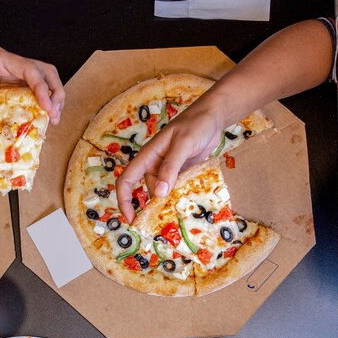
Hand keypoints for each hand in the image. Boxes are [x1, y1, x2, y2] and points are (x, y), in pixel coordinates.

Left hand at [0, 45, 65, 128]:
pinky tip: (40, 119)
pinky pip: (32, 90)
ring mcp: (12, 73)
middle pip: (44, 71)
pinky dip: (41, 103)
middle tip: (55, 116)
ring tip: (53, 119)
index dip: (41, 87)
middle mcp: (9, 64)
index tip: (47, 108)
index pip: (28, 69)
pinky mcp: (10, 84)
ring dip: (52, 97)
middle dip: (55, 92)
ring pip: (43, 79)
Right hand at [116, 102, 223, 222]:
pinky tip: (193, 202)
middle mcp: (155, 165)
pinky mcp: (182, 172)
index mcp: (147, 157)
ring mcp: (169, 169)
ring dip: (173, 202)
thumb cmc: (195, 124)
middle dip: (155, 207)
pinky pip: (179, 188)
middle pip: (149, 191)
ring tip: (184, 212)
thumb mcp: (183, 144)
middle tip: (168, 222)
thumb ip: (170, 167)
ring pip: (166, 192)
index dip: (124, 201)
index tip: (131, 219)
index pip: (126, 181)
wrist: (213, 116)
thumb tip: (158, 194)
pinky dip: (184, 196)